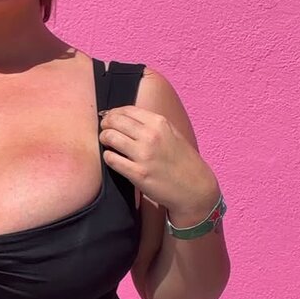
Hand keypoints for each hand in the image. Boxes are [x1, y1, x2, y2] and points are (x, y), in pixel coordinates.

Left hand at [98, 105, 218, 218]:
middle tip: (105, 131)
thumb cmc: (182, 161)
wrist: (195, 188)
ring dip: (104, 139)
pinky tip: (113, 158)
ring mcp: (144, 155)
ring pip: (109, 137)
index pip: (126, 110)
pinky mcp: (138, 173)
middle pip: (114, 121)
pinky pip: (111, 159)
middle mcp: (151, 136)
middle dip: (105, 124)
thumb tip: (124, 116)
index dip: (113, 113)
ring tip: (108, 144)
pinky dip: (108, 157)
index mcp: (159, 123)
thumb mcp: (172, 133)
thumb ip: (151, 124)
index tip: (110, 119)